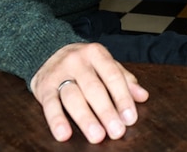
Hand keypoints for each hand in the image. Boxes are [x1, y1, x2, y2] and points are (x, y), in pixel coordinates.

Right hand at [30, 43, 149, 142]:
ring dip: (85, 118)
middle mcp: (77, 61)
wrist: (47, 50)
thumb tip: (143, 96)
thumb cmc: (83, 63)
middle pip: (94, 88)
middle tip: (116, 131)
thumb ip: (124, 79)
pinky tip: (64, 134)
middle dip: (106, 111)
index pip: (113, 76)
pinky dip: (56, 120)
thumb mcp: (104, 64)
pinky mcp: (43, 87)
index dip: (122, 98)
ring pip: (73, 97)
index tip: (130, 118)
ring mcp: (58, 73)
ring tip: (96, 136)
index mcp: (96, 54)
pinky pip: (49, 105)